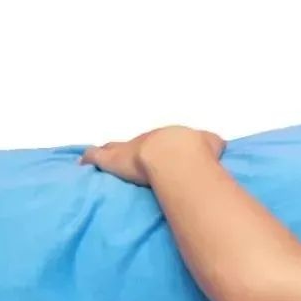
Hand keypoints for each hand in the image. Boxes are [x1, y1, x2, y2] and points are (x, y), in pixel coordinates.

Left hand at [80, 125, 225, 185]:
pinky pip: (96, 157)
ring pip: (114, 147)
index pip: (161, 141)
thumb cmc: (197, 151)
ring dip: (109, 151)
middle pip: (136, 142)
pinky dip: (89, 159)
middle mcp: (149, 138)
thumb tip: (218, 146)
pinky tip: (81, 163)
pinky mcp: (113, 160)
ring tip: (101, 154)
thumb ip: (213, 144)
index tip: (156, 152)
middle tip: (129, 153)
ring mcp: (130, 148)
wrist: (179, 155)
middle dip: (133, 147)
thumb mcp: (212, 143)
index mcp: (172, 137)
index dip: (157, 147)